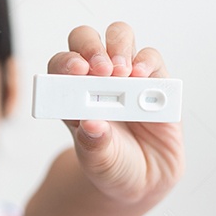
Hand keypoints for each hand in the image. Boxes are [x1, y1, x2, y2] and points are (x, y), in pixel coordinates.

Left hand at [45, 22, 184, 203]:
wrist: (144, 178)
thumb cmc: (112, 165)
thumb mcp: (99, 163)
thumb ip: (94, 145)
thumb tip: (91, 125)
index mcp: (72, 95)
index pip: (61, 65)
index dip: (66, 63)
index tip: (76, 71)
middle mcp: (97, 79)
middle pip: (86, 40)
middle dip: (91, 47)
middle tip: (101, 69)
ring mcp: (126, 76)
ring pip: (119, 37)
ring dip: (119, 47)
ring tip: (123, 73)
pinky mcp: (155, 80)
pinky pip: (150, 58)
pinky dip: (147, 62)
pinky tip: (143, 77)